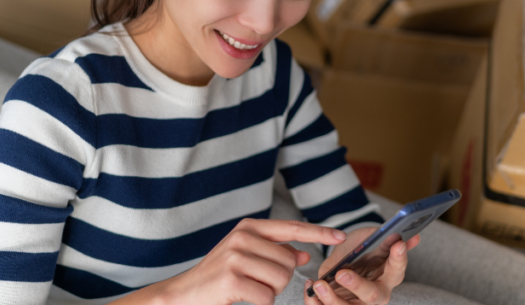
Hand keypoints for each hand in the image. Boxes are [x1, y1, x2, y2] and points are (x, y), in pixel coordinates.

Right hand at [114, 218, 346, 304]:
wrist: (182, 294)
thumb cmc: (219, 276)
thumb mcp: (247, 257)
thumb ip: (275, 252)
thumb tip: (304, 253)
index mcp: (249, 227)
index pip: (292, 228)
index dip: (319, 233)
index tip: (341, 237)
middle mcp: (242, 236)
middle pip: (289, 261)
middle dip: (280, 278)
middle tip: (254, 281)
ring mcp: (236, 257)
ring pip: (281, 279)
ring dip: (269, 291)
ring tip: (247, 288)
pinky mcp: (231, 279)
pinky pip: (267, 296)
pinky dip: (260, 303)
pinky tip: (241, 298)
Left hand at [305, 227, 420, 304]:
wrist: (345, 259)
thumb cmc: (362, 249)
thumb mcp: (370, 239)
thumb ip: (384, 238)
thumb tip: (413, 237)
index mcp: (390, 275)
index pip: (397, 269)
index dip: (399, 257)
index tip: (398, 243)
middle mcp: (378, 294)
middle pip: (372, 296)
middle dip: (357, 286)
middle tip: (341, 274)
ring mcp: (359, 304)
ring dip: (332, 299)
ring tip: (319, 284)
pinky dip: (316, 303)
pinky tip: (310, 287)